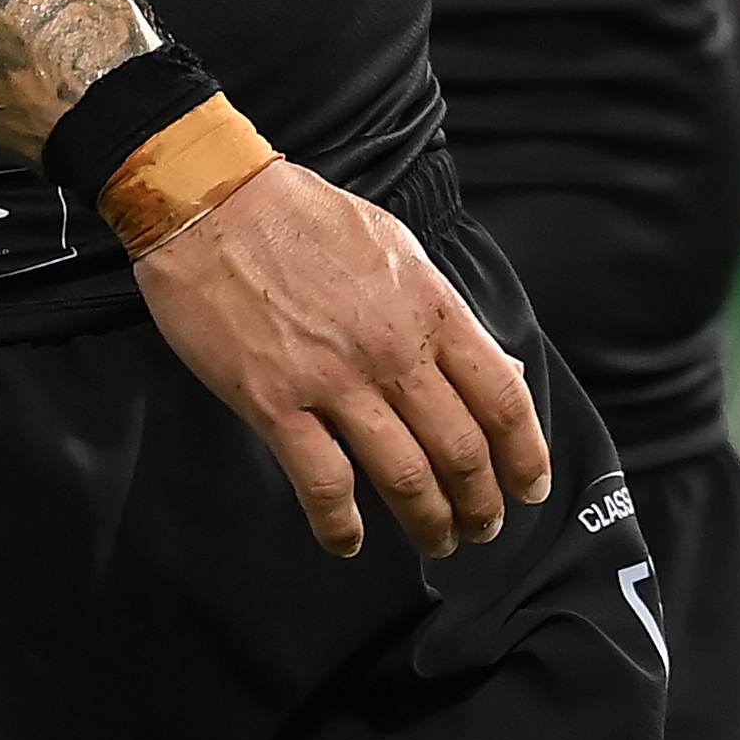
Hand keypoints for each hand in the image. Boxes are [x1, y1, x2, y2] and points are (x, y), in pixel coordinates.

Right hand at [130, 161, 548, 559]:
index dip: (526, 454)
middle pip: (462, 450)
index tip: (529, 485)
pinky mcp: (273, 401)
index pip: (502, 397)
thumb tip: (496, 366)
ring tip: (435, 541)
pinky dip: (340, 523)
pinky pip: (323, 482)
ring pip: (405, 477)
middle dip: (481, 503)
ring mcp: (333, 378)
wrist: (209, 199)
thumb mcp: (392, 245)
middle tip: (481, 527)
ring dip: (428, 523)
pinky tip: (346, 540)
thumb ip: (442, 310)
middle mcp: (391, 349)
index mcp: (428, 306)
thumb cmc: (299, 216)